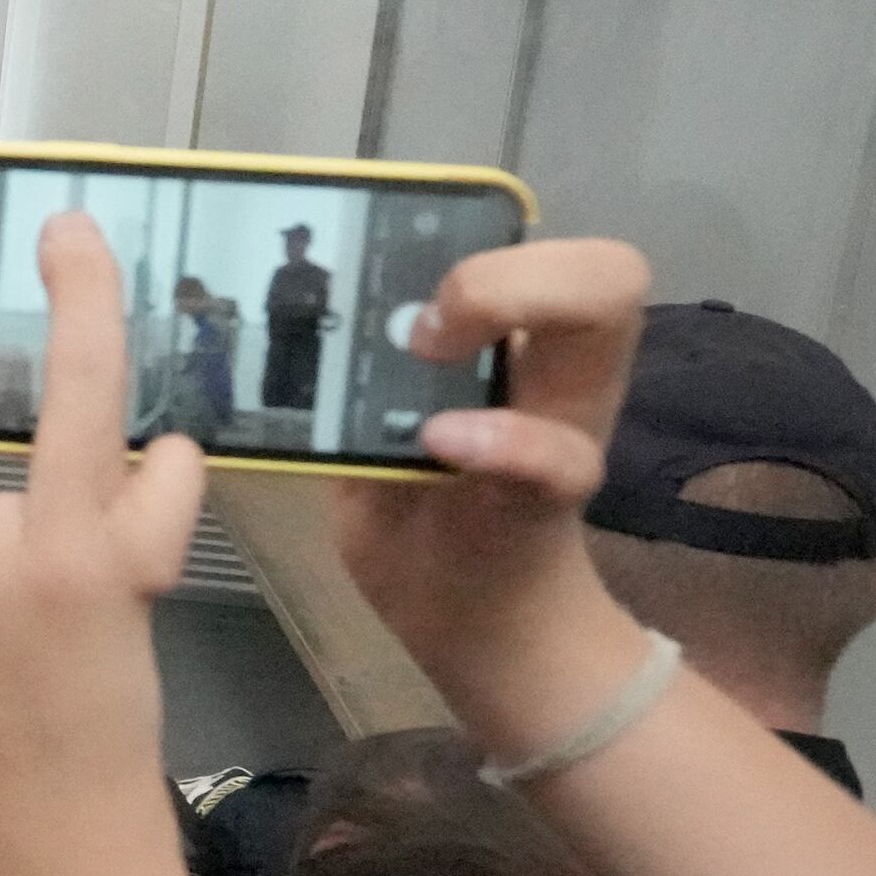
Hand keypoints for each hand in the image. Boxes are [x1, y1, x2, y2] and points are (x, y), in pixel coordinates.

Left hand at [320, 236, 667, 756]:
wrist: (472, 632)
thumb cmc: (422, 519)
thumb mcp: (369, 433)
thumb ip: (350, 377)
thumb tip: (268, 314)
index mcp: (511, 345)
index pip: (540, 248)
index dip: (485, 243)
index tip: (404, 282)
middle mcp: (558, 373)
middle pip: (604, 269)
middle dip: (514, 265)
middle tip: (428, 319)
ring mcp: (567, 429)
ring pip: (606, 319)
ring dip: (515, 303)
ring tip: (428, 345)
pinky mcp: (554, 500)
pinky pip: (557, 454)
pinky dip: (502, 439)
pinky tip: (443, 443)